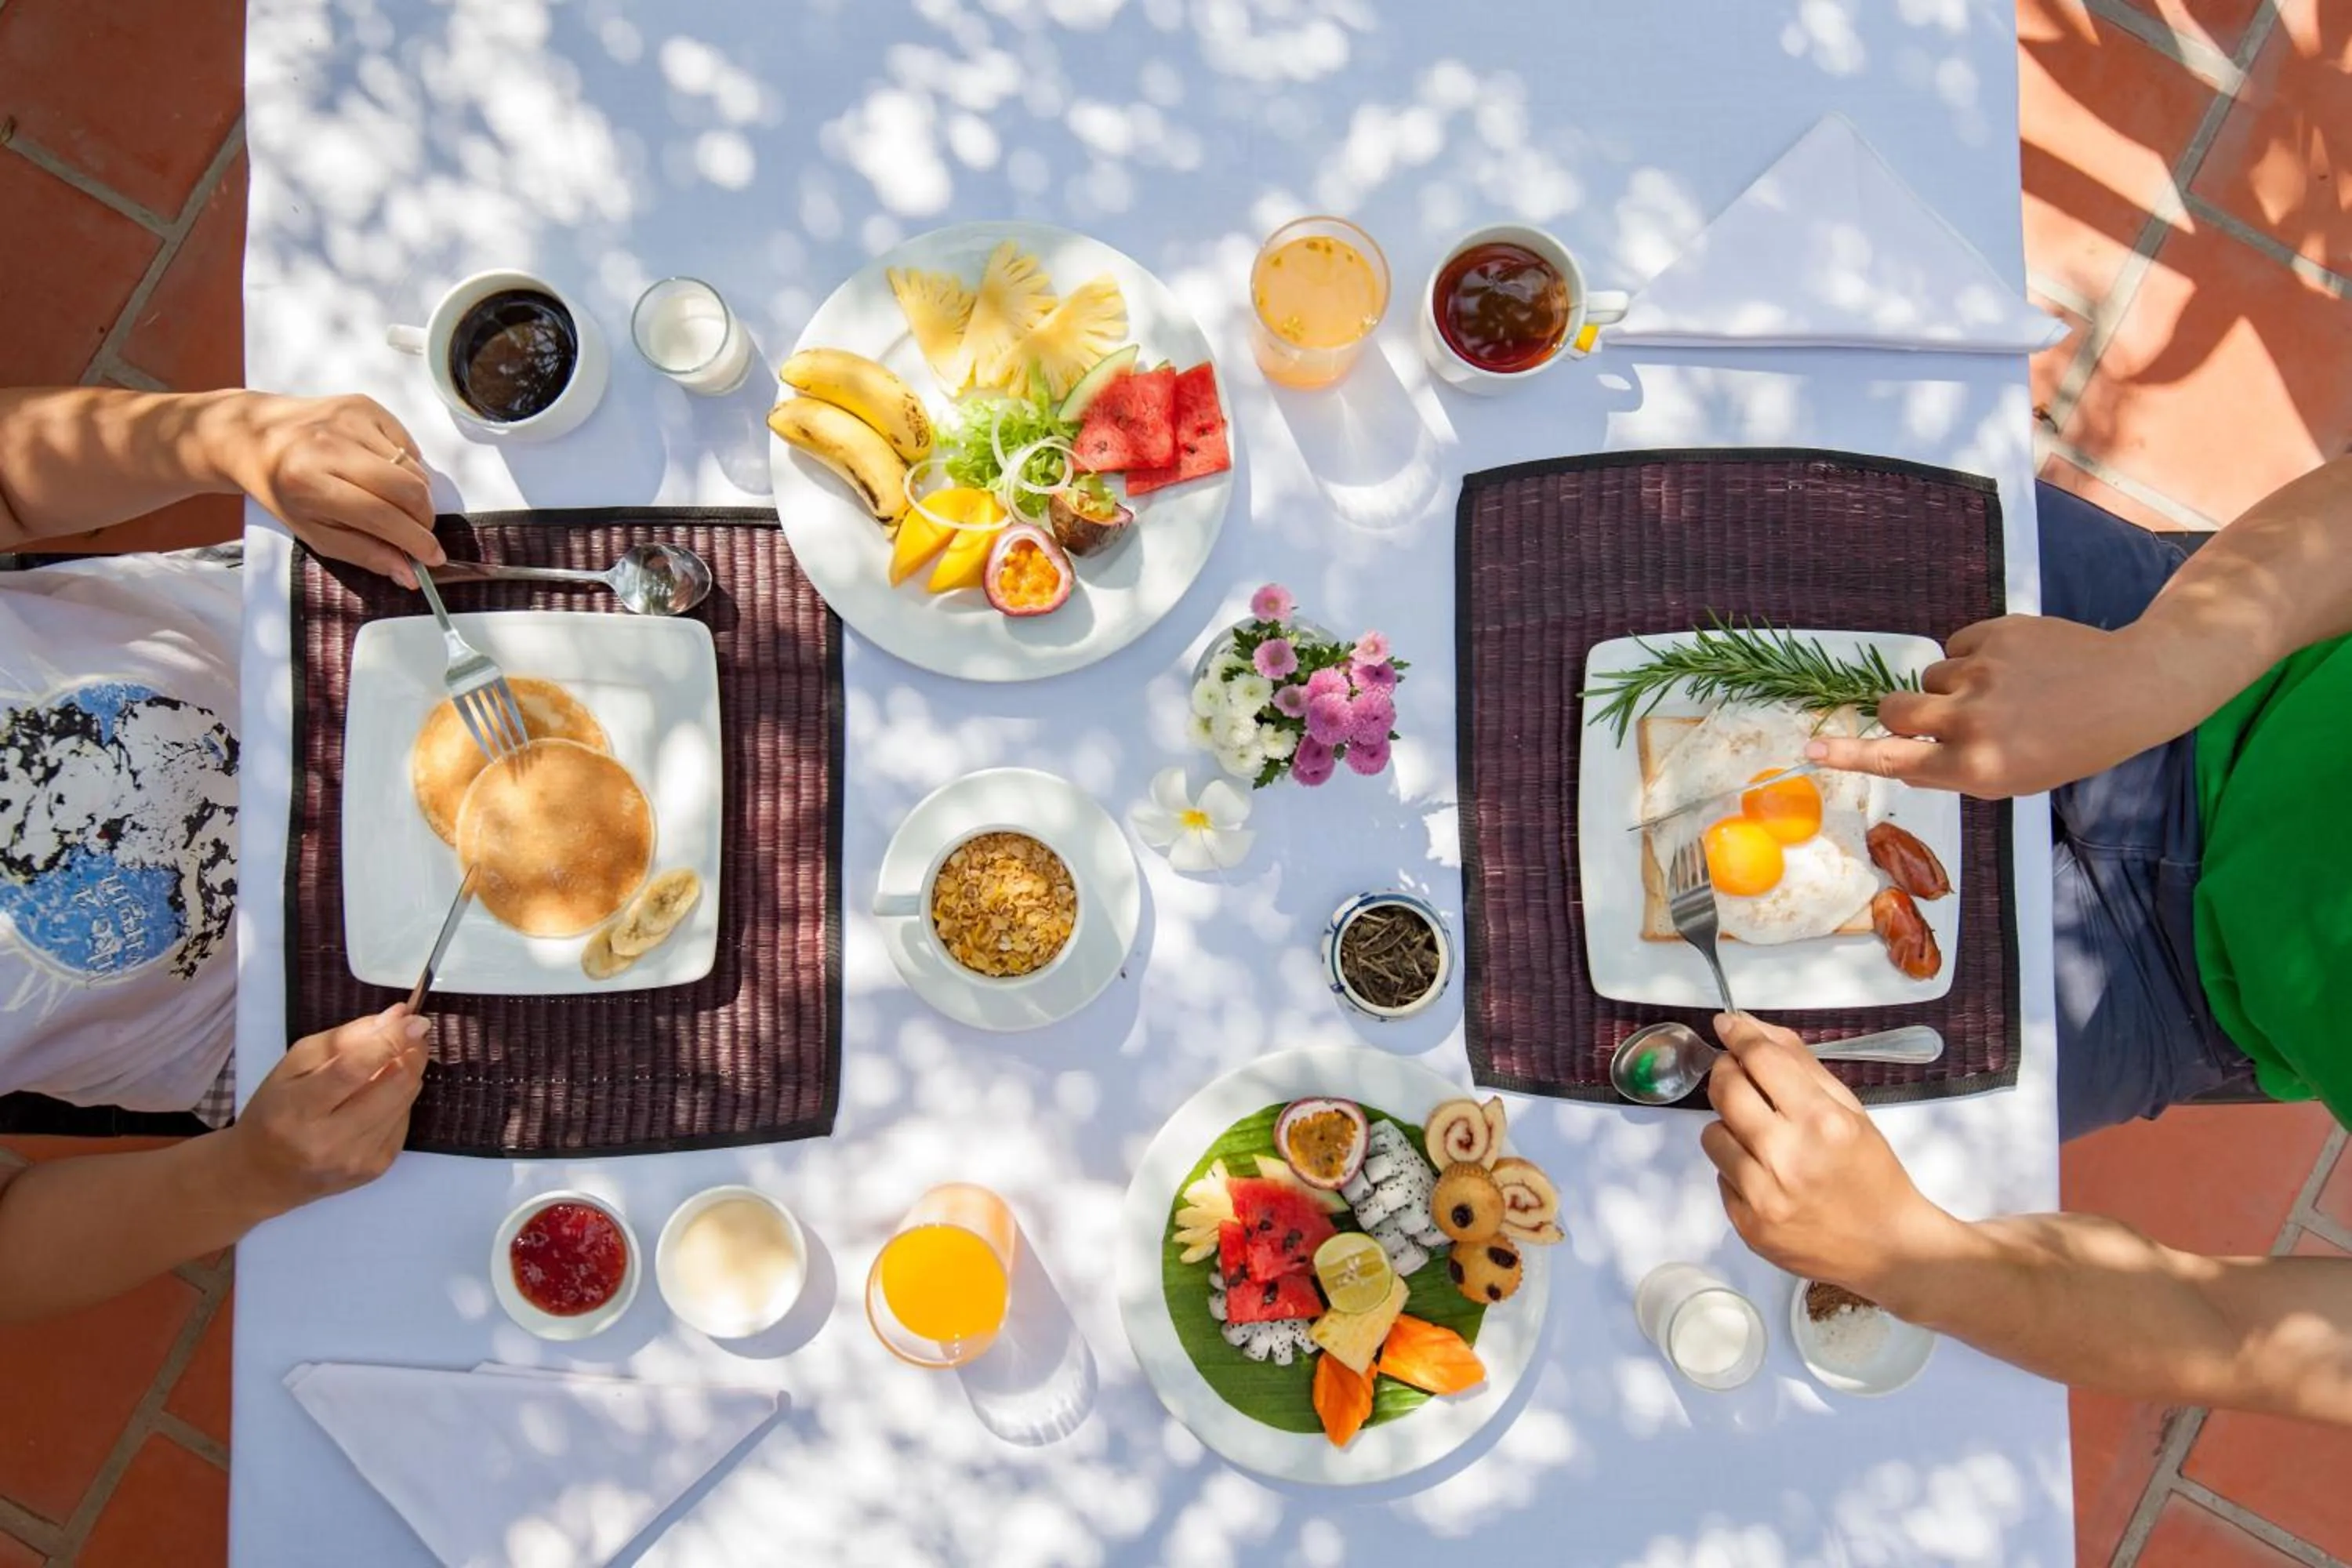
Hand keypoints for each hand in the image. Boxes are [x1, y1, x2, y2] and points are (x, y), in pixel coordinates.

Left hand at [217, 393, 442, 586]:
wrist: (252, 434)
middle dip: (424, 518)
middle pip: (406, 488)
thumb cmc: (282, 489)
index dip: (414, 540)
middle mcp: (329, 445)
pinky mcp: (363, 404)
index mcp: (309, 483)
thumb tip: (409, 574)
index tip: (433, 557)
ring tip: (396, 502)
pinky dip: (406, 465)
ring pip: (412, 467)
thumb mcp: (313, 532)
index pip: (381, 515)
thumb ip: (363, 553)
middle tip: (420, 533)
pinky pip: (406, 443)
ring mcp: (349, 420)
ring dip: (415, 493)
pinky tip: (383, 471)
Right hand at [222, 1005, 429, 1215]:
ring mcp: (357, 1158)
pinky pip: (404, 1121)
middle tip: (411, 1034)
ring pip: (406, 1100)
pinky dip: (399, 1101)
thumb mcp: (294, 1065)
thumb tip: (397, 1016)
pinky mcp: (376, 1168)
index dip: (390, 1040)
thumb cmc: (277, 1110)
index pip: (354, 1069)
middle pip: (393, 1085)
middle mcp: (330, 1140)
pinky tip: (378, 1098)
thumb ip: (345, 1037)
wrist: (264, 1175)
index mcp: (299, 1109)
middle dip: (411, 1052)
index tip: (415, 1020)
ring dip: (408, 1073)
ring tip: (392, 1062)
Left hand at [1700, 1013, 1959, 1294]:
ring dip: (1729, 1125)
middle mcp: (1787, 1158)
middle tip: (1738, 1072)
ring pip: (1712, 1134)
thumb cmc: (1875, 1176)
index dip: (1739, 1035)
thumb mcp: (1851, 1111)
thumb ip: (1802, 1065)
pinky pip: (1720, 1176)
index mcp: (1821, 1123)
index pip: (1761, 1061)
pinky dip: (1737, 1168)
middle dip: (1726, 1071)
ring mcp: (1764, 1196)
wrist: (1890, 1248)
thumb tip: (1754, 1028)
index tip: (1728, 1024)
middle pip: (1725, 1091)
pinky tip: (1768, 1175)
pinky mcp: (1748, 1226)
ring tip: (1761, 1135)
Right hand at [1802, 615, 2204, 798]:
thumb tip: (1907, 754)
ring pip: (1930, 675)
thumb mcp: (2016, 777)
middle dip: (1901, 711)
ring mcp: (1983, 673)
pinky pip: (1959, 645)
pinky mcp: (1996, 634)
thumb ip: (1958, 768)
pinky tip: (2018, 666)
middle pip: (1895, 709)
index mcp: (1978, 767)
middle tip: (1933, 714)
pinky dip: (1977, 656)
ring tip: (2003, 690)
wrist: (2134, 687)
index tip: (1810, 748)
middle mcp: (1972, 722)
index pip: (1894, 761)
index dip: (1848, 754)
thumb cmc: (2074, 744)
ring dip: (1951, 683)